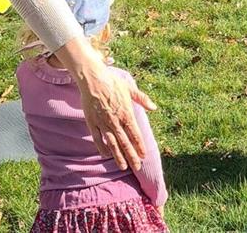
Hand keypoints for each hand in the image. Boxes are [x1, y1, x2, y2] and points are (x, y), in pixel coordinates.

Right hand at [54, 37, 153, 169]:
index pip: (135, 134)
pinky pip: (98, 138)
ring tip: (124, 166)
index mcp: (127, 113)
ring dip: (118, 156)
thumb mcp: (131, 89)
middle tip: (137, 167)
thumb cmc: (113, 82)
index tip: (144, 155)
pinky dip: (103, 147)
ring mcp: (103, 123)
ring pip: (112, 144)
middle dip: (132, 156)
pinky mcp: (92, 122)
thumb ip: (143, 99)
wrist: (93, 79)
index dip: (140, 146)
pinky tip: (107, 155)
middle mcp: (116, 121)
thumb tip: (154, 107)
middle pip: (125, 142)